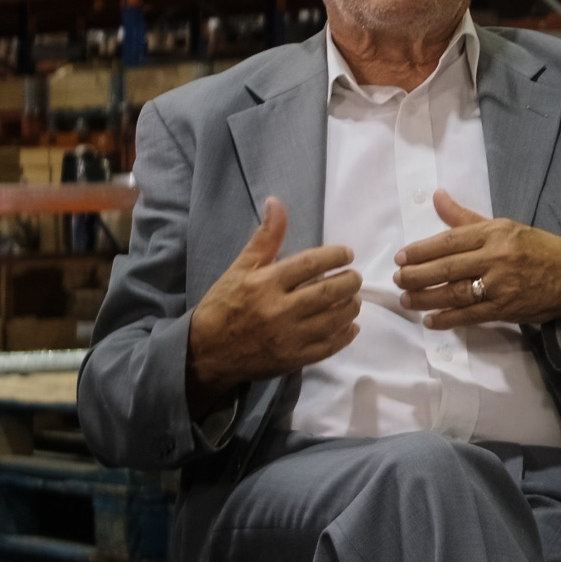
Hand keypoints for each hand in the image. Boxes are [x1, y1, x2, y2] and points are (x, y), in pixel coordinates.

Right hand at [185, 198, 363, 404]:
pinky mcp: (293, 358)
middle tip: (354, 277)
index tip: (347, 254)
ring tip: (353, 299)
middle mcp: (279, 309)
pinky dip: (345, 335)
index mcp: (266, 283)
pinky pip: (329, 346)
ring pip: (334, 319)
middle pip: (329, 291)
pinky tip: (350, 326)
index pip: (311, 263)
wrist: (206, 352)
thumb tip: (276, 202)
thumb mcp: (239, 268)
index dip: (336, 256)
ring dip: (351, 306)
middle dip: (350, 281)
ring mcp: (288, 337)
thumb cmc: (223, 305)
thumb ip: (265, 238)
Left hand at [393, 193, 560, 332]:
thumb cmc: (536, 249)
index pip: (449, 240)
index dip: (421, 250)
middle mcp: (496, 257)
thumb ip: (465, 218)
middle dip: (417, 275)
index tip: (401, 257)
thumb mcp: (504, 226)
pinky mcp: (505, 308)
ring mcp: (501, 285)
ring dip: (426, 298)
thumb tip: (436, 197)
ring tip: (407, 300)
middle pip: (447, 268)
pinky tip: (430, 321)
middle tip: (398, 280)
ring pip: (454, 293)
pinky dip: (447, 319)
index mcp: (494, 233)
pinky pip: (470, 315)